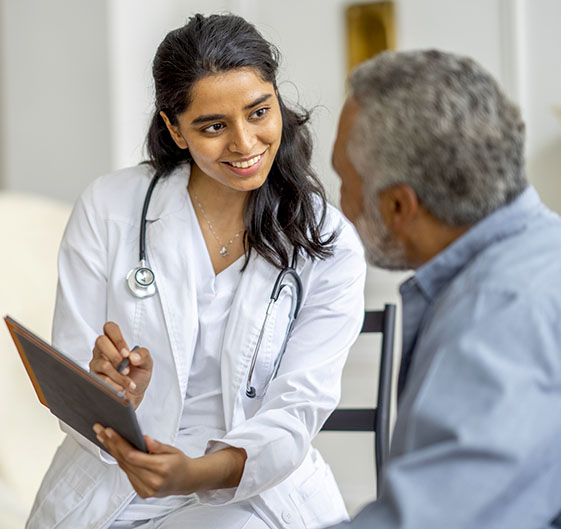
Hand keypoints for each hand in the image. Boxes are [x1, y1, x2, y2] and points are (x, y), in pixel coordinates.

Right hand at [90, 322, 152, 408]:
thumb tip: (132, 356)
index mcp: (115, 343)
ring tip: (129, 383)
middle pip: (100, 341)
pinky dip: (115, 385)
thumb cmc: (138, 375)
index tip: (126, 352)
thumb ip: (143, 355)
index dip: (117, 338)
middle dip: (116, 356)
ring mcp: (96, 364)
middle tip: (126, 367)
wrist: (134, 395)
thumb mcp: (147, 363)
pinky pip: (101, 379)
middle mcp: (103, 351)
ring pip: (103, 364)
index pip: (110, 328)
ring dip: (119, 376)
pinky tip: (122, 388)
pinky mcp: (94, 378)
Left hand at [92, 425, 246, 497]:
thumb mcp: (173, 449)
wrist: (187, 480)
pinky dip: (120, 461)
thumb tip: (144, 438)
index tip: (110, 432)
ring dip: (113, 452)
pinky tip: (114, 450)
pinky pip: (128, 474)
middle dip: (112, 444)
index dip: (119, 443)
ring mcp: (146, 489)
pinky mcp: (142, 492)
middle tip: (101, 430)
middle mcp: (152, 482)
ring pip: (124, 468)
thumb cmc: (180, 463)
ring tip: (104, 438)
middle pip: (125, 461)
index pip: (133, 456)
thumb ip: (157, 445)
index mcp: (161, 469)